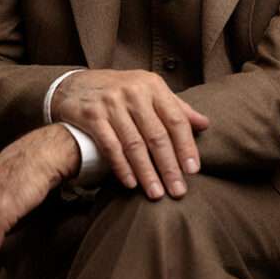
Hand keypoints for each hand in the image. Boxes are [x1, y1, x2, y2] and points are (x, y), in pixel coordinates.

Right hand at [52, 69, 209, 199]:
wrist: (74, 85)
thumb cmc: (119, 91)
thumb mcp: (148, 92)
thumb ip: (175, 108)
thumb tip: (204, 124)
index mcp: (153, 85)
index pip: (175, 119)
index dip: (186, 147)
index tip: (194, 171)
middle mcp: (134, 91)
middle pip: (157, 135)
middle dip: (169, 167)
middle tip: (178, 191)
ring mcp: (111, 103)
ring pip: (134, 144)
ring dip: (147, 172)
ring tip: (156, 193)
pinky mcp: (92, 115)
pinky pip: (110, 146)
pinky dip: (122, 167)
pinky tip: (131, 183)